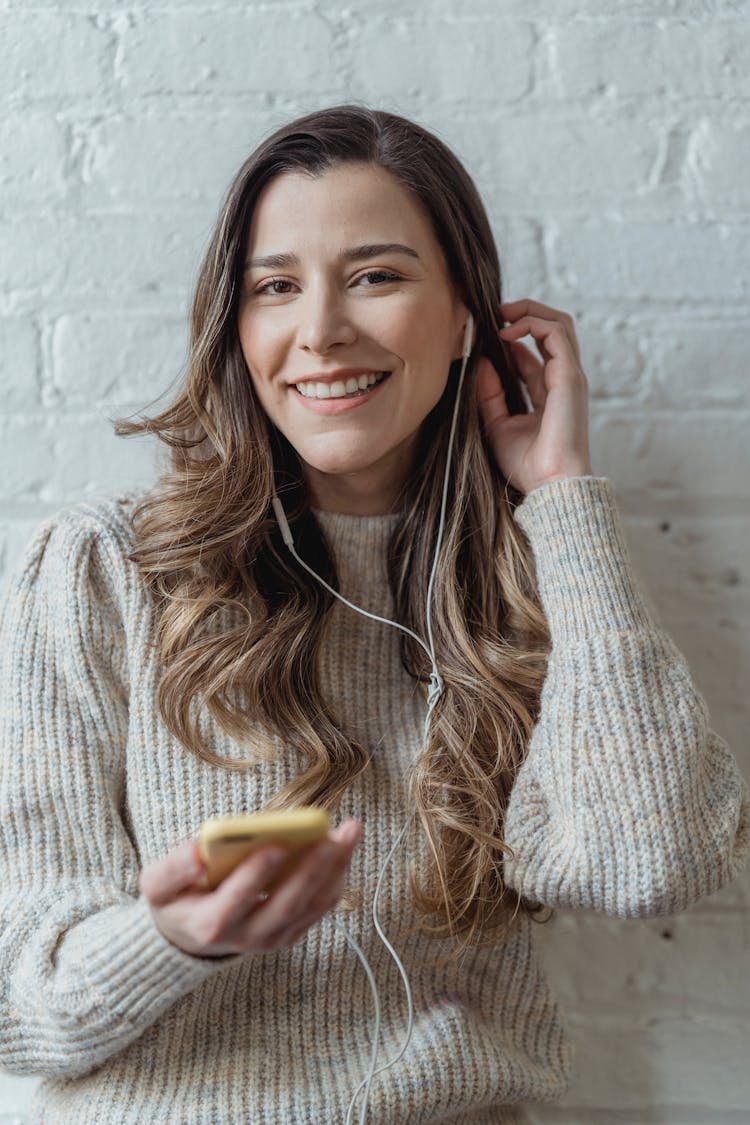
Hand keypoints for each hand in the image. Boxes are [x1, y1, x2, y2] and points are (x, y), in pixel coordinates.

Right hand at [139, 818, 362, 957]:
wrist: (191, 932)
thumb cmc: (176, 898)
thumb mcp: (157, 884)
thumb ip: (172, 868)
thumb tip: (196, 851)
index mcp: (210, 924)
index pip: (237, 901)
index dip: (256, 875)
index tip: (275, 845)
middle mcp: (246, 936)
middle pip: (285, 905)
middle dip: (313, 867)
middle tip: (334, 834)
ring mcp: (272, 938)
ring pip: (310, 906)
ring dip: (334, 869)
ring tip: (349, 834)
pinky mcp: (290, 932)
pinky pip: (319, 908)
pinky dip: (335, 879)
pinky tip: (344, 849)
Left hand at [477, 298, 593, 495]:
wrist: (549, 484)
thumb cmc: (528, 464)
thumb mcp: (497, 425)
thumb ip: (489, 395)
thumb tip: (480, 363)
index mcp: (548, 393)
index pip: (533, 354)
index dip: (509, 339)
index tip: (483, 336)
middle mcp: (562, 380)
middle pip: (552, 330)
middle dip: (524, 313)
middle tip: (494, 312)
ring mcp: (569, 376)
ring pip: (558, 324)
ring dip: (529, 311)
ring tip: (501, 313)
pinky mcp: (570, 376)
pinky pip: (556, 333)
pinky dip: (532, 323)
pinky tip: (506, 331)